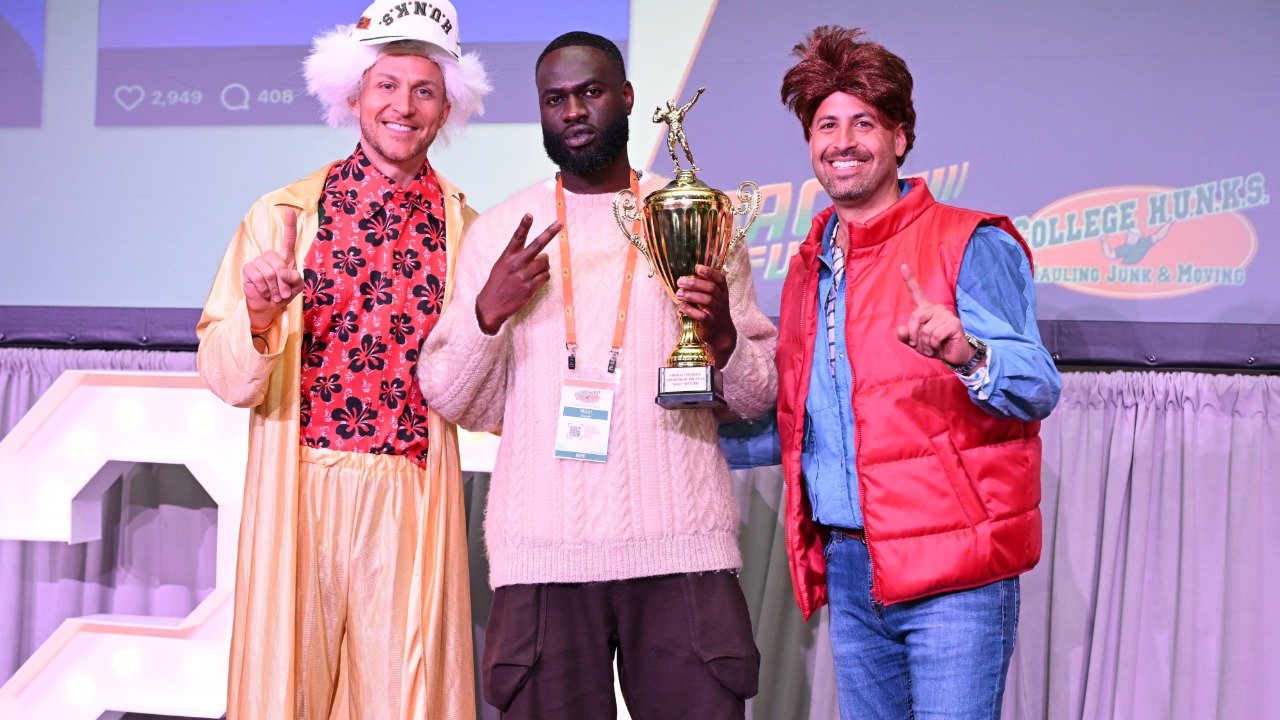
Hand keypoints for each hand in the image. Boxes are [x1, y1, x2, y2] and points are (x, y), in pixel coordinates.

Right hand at [242, 208, 302, 330]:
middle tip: (283, 293)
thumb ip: (294, 278)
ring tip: (274, 293)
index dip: (290, 225)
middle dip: (283, 282)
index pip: (289, 239)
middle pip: (279, 263)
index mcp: (286, 257)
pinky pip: (258, 277)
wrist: (269, 305)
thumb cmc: (284, 293)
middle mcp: (272, 256)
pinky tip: (264, 291)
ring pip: (269, 273)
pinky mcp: (249, 269)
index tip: (289, 211)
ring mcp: (259, 261)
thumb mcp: (297, 287)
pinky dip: (264, 289)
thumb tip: (282, 272)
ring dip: (274, 288)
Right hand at [475, 214, 561, 333]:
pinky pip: (546, 276)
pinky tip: (535, 281)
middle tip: (560, 223)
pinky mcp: (530, 287)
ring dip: (544, 266)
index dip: (524, 226)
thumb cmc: (498, 283)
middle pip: (537, 245)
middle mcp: (516, 263)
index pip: (517, 237)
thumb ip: (519, 258)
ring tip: (535, 271)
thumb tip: (543, 256)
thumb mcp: (502, 265)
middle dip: (549, 233)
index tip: (529, 215)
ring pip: (545, 263)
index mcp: (508, 256)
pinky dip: (544, 277)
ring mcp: (524, 275)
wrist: (492, 305)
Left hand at [677, 264, 735, 367]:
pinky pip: (702, 315)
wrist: (720, 332)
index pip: (720, 278)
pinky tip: (682, 307)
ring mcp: (716, 311)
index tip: (697, 268)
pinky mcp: (710, 323)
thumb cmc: (712, 310)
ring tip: (678, 294)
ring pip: (707, 300)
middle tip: (680, 281)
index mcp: (722, 291)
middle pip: (711, 288)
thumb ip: (702, 286)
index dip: (709, 272)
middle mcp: (721, 300)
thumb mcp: (712, 296)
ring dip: (691, 295)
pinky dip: (690, 310)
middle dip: (694, 283)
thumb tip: (685, 276)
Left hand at [895, 263, 973, 366]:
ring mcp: (945, 314)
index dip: (909, 279)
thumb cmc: (934, 346)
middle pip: (915, 317)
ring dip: (925, 344)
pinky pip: (935, 335)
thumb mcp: (916, 343)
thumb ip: (906, 336)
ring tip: (933, 347)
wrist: (952, 355)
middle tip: (922, 345)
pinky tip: (940, 346)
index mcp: (925, 310)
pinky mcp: (954, 323)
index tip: (902, 266)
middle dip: (915, 336)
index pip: (916, 292)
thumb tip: (901, 329)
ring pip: (925, 330)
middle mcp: (935, 308)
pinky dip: (934, 345)